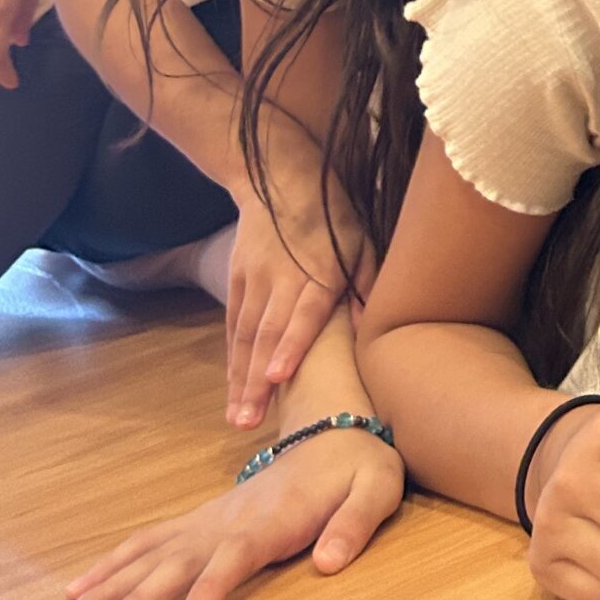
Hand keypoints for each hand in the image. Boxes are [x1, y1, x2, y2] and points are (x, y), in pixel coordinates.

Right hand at [53, 422, 404, 599]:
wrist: (335, 428)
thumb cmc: (359, 467)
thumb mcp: (376, 489)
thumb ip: (355, 525)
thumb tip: (327, 565)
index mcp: (271, 520)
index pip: (232, 560)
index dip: (208, 592)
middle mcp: (228, 521)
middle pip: (173, 564)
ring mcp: (208, 520)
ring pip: (148, 554)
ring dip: (106, 586)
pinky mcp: (200, 521)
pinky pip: (147, 541)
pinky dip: (111, 565)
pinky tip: (80, 588)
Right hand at [224, 171, 374, 429]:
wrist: (279, 177)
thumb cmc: (333, 216)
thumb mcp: (361, 240)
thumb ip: (365, 283)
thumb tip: (367, 329)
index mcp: (319, 270)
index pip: (303, 312)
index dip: (291, 345)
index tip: (277, 378)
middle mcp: (281, 277)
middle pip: (267, 334)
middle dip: (256, 381)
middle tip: (249, 422)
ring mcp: (254, 278)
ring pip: (245, 335)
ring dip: (239, 379)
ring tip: (238, 417)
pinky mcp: (237, 279)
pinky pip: (233, 324)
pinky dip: (233, 357)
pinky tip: (233, 387)